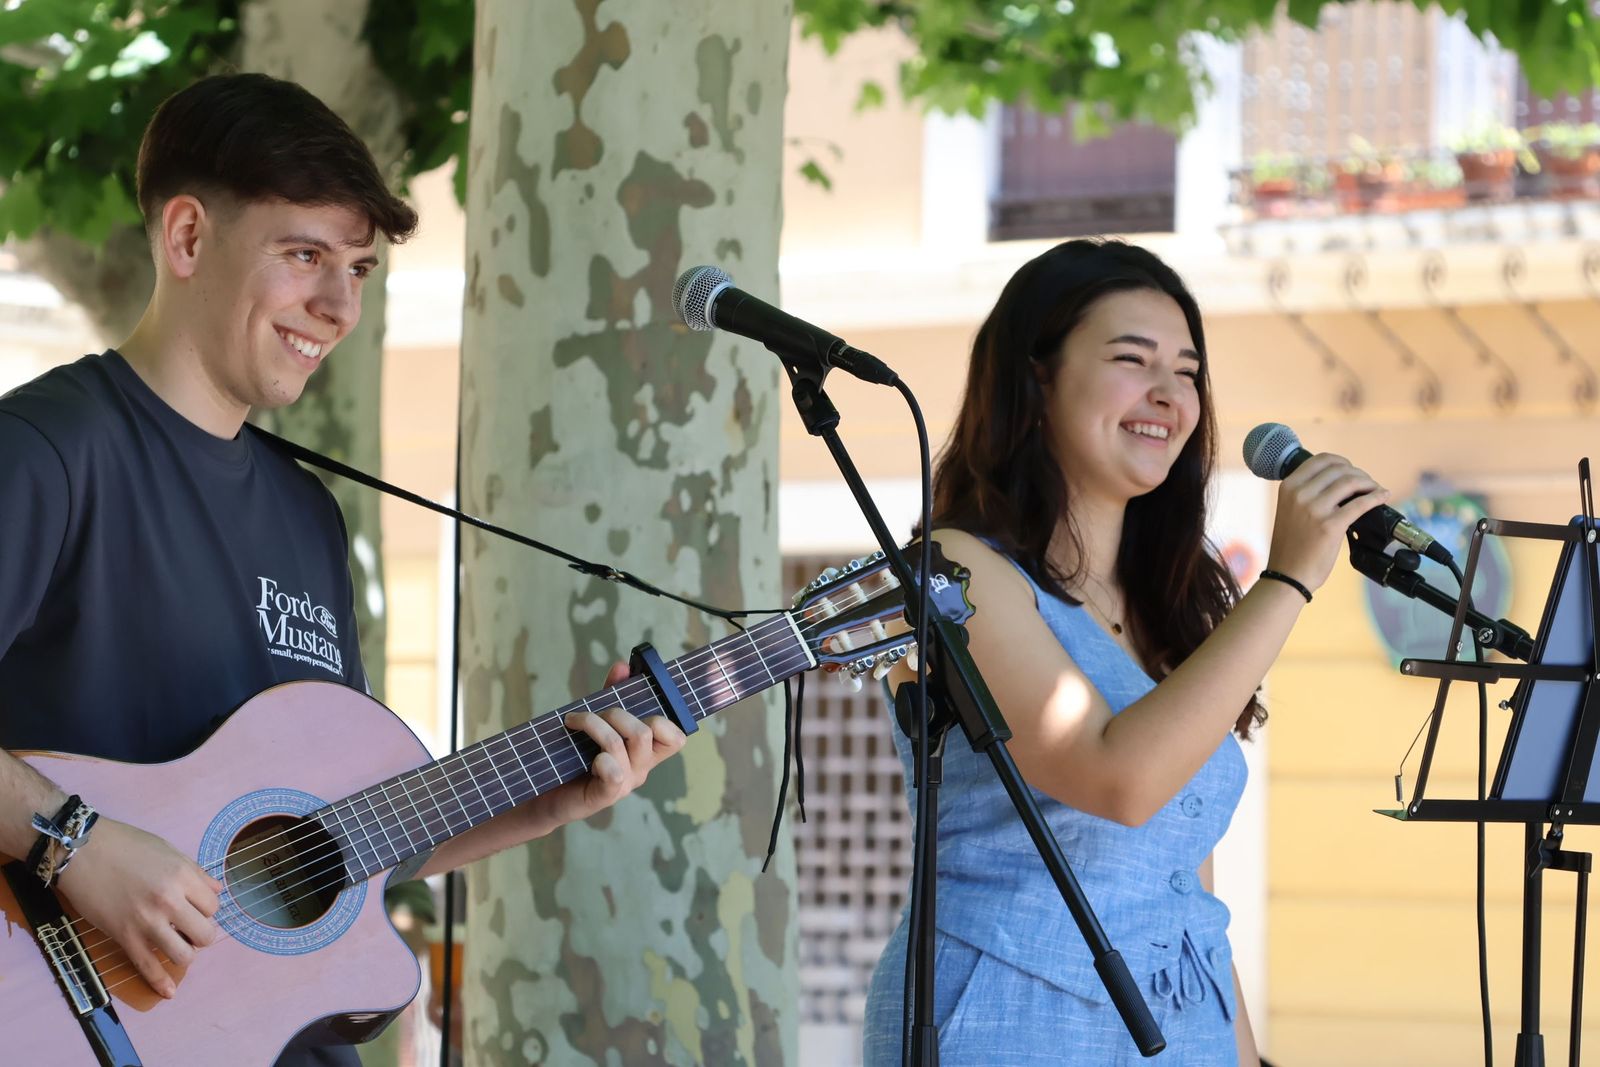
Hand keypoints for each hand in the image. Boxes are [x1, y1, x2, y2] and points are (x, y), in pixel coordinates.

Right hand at [54, 817, 221, 997]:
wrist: (82, 852)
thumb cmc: (126, 846)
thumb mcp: (169, 850)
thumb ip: (195, 873)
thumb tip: (216, 892)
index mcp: (183, 877)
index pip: (213, 906)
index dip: (206, 909)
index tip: (194, 907)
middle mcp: (169, 901)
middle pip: (205, 934)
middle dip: (200, 934)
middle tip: (188, 928)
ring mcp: (146, 922)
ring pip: (183, 955)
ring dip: (184, 953)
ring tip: (176, 944)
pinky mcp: (124, 937)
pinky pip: (148, 967)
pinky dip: (160, 983)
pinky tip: (168, 992)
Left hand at [533, 661, 687, 833]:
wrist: (548, 795)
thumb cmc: (574, 757)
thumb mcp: (596, 722)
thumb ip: (611, 695)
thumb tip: (623, 666)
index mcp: (644, 752)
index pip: (675, 738)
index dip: (663, 721)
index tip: (634, 708)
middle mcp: (640, 768)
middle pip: (646, 733)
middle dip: (615, 714)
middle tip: (589, 714)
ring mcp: (625, 783)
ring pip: (620, 745)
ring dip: (593, 725)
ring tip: (573, 722)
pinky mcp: (605, 795)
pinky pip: (614, 772)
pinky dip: (600, 759)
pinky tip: (585, 759)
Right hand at [1265, 452, 1390, 593]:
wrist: (1288, 575)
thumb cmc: (1291, 546)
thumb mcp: (1289, 510)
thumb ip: (1306, 494)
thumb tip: (1338, 481)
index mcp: (1288, 487)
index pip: (1321, 460)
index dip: (1342, 462)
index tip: (1352, 471)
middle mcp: (1299, 494)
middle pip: (1339, 469)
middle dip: (1359, 474)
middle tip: (1367, 484)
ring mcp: (1314, 509)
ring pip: (1351, 482)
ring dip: (1369, 483)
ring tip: (1375, 490)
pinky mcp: (1330, 526)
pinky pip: (1361, 504)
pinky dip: (1376, 497)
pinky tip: (1384, 497)